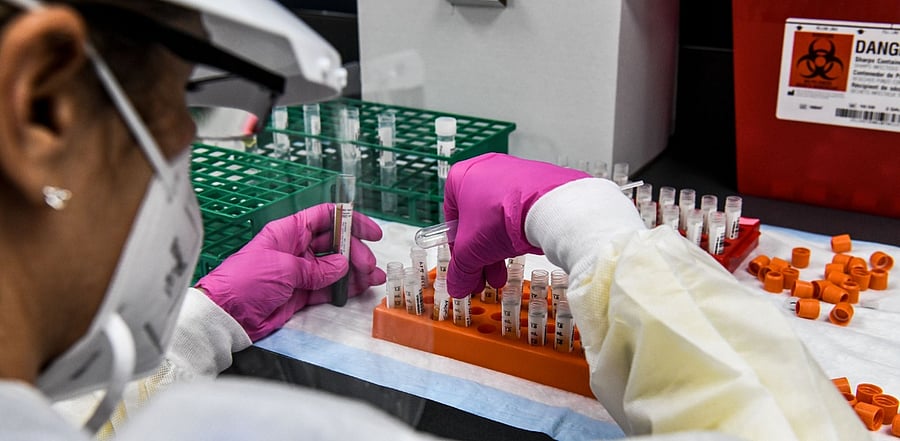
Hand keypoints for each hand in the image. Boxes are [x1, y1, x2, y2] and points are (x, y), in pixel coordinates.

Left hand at [196, 203, 385, 340]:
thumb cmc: (244, 283)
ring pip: (335, 267)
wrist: (226, 316)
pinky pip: (328, 288)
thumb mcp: (283, 269)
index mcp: (289, 231)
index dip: (350, 221)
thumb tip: (341, 266)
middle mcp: (296, 248)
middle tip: (368, 265)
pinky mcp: (300, 293)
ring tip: (373, 279)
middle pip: (334, 243)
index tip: (371, 232)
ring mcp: (300, 271)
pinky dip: (345, 288)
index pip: (326, 217)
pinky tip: (360, 289)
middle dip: (356, 252)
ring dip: (355, 271)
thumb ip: (316, 268)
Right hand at [443, 153, 589, 297]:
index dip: (456, 249)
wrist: (547, 206)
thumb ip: (460, 270)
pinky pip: (522, 211)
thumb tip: (457, 286)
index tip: (464, 267)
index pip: (452, 218)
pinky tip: (522, 252)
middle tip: (484, 276)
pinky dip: (520, 233)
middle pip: (478, 221)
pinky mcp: (539, 181)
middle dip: (480, 254)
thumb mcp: (470, 251)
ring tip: (504, 274)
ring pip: (500, 218)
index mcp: (462, 176)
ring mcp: (515, 173)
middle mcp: (487, 169)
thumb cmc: (502, 215)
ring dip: (499, 249)